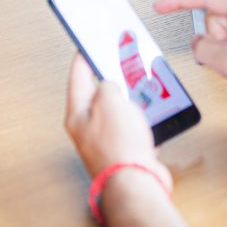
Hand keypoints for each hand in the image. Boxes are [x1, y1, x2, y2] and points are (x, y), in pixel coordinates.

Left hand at [64, 54, 171, 186]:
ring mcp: (104, 142)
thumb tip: (110, 85)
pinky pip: (131, 129)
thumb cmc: (119, 146)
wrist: (135, 180)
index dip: (83, 58)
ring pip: (116, 113)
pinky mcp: (123, 152)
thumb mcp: (111, 102)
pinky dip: (140, 121)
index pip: (77, 77)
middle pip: (96, 96)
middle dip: (108, 80)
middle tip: (116, 67)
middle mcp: (87, 129)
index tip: (86, 46)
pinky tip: (148, 118)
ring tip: (137, 93)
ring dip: (128, 102)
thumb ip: (108, 86)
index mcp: (78, 114)